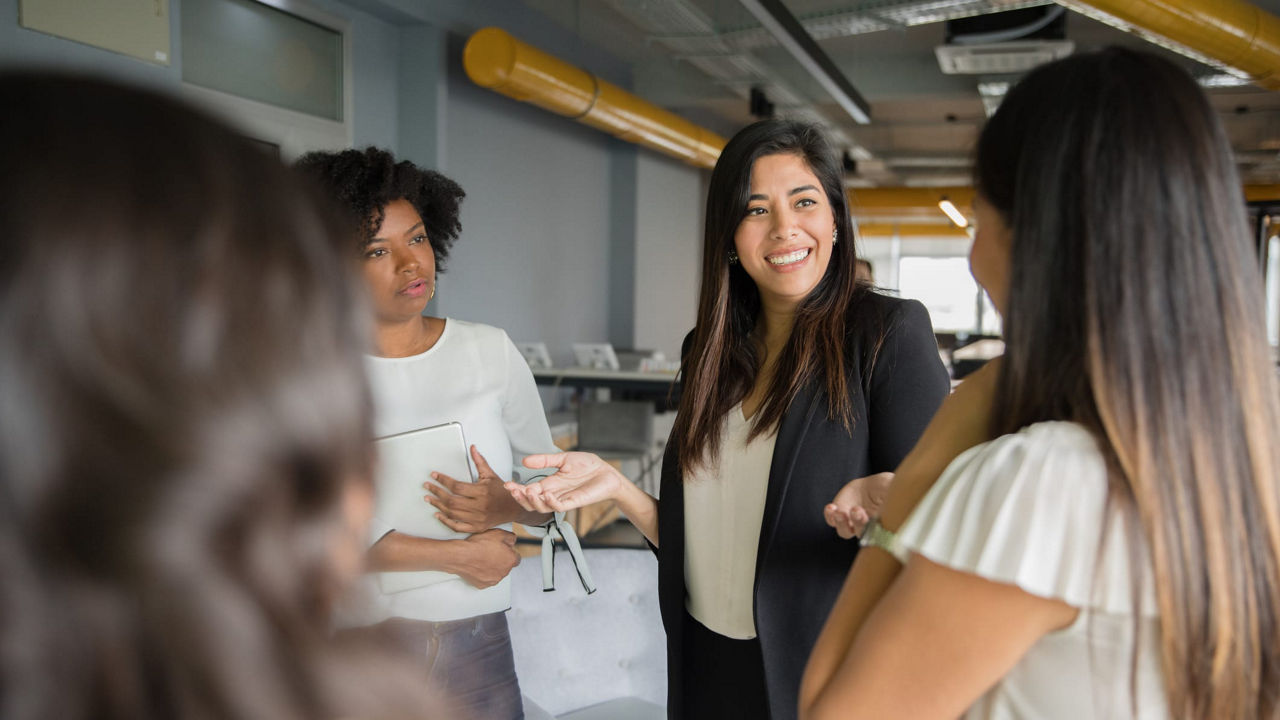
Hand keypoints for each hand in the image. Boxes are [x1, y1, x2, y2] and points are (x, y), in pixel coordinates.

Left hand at [425, 445, 525, 531]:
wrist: (514, 508)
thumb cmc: (502, 491)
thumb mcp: (491, 475)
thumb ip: (480, 462)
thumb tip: (472, 448)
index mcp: (482, 492)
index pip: (457, 486)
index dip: (443, 480)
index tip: (434, 475)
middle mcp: (480, 506)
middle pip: (451, 500)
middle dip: (436, 492)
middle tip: (428, 486)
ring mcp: (478, 518)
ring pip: (452, 513)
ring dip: (438, 506)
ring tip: (429, 498)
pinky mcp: (477, 527)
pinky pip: (457, 527)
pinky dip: (446, 521)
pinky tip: (438, 514)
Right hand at [447, 528, 519, 588]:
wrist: (462, 555)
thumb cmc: (479, 545)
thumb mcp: (498, 533)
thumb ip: (510, 538)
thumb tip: (512, 541)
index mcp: (511, 560)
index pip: (516, 559)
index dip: (509, 553)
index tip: (503, 550)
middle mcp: (504, 572)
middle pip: (505, 566)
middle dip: (500, 560)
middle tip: (490, 552)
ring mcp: (493, 580)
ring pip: (495, 574)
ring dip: (492, 568)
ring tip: (482, 558)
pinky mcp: (482, 585)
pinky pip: (485, 579)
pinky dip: (482, 574)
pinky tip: (477, 566)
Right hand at [504, 451, 623, 513]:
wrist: (607, 472)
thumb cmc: (588, 466)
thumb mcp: (563, 459)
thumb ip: (545, 460)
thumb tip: (525, 460)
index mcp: (550, 484)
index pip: (529, 490)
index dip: (517, 489)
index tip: (507, 484)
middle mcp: (554, 493)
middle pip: (532, 502)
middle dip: (520, 498)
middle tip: (513, 490)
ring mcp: (563, 499)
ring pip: (542, 507)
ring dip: (533, 501)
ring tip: (527, 492)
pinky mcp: (574, 502)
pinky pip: (559, 507)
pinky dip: (551, 502)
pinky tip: (547, 494)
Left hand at [824, 472, 893, 538]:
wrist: (872, 485)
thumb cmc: (887, 487)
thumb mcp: (893, 488)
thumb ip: (896, 494)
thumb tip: (905, 498)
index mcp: (881, 524)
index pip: (878, 534)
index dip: (875, 530)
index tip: (876, 518)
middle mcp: (866, 527)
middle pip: (860, 533)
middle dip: (859, 523)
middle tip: (858, 510)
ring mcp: (851, 523)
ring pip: (844, 531)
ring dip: (841, 523)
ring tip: (840, 512)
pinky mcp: (839, 514)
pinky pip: (831, 520)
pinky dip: (830, 516)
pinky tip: (831, 507)